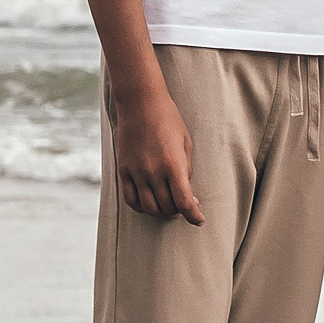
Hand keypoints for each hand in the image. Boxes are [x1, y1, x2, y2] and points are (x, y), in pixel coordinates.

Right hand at [110, 79, 203, 221]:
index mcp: (173, 163)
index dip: (193, 216)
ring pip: (149, 208)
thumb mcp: (186, 143)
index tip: (199, 220)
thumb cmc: (169, 119)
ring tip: (169, 205)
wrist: (141, 102)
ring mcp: (136, 172)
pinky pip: (131, 200)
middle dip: (179, 211)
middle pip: (167, 207)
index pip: (184, 202)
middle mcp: (153, 171)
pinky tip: (150, 203)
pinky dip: (142, 207)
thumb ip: (186, 170)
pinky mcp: (124, 170)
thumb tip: (186, 193)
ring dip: (162, 212)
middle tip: (184, 204)